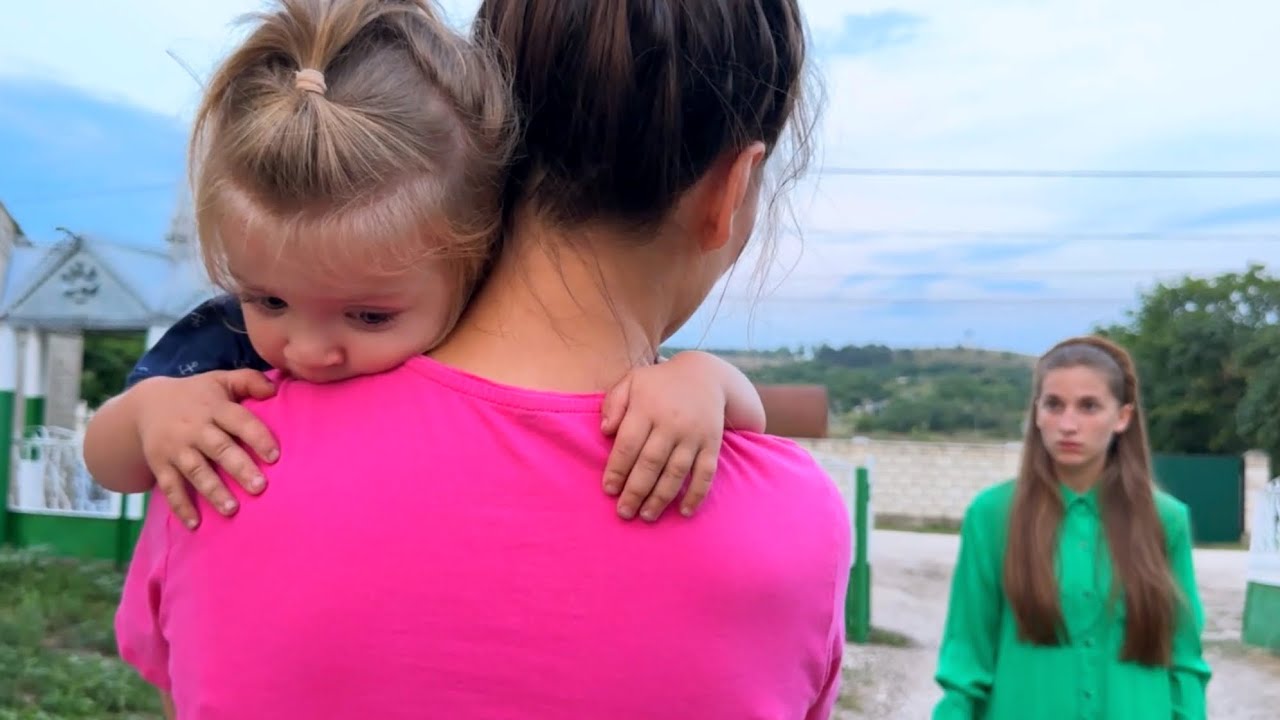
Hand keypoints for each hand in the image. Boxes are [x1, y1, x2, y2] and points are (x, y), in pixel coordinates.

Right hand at [134, 370, 278, 528]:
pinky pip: (170, 487)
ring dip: (213, 491)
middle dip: (239, 468)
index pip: (239, 421)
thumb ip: (249, 381)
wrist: (146, 404)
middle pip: (219, 448)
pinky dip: (181, 506)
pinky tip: (195, 524)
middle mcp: (194, 428)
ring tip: (232, 509)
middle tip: (260, 487)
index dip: (257, 436)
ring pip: (195, 471)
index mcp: (214, 407)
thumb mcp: (221, 380)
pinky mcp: (160, 465)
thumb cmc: (198, 395)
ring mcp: (175, 448)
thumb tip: (275, 388)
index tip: (275, 456)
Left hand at [599, 356, 724, 521]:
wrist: (706, 375)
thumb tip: (605, 431)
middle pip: (650, 463)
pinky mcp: (712, 444)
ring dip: (661, 497)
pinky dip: (696, 494)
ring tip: (647, 516)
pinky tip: (685, 511)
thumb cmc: (660, 383)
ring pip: (676, 472)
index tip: (609, 490)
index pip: (628, 444)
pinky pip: (705, 473)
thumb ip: (614, 403)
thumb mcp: (633, 381)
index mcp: (646, 407)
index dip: (617, 469)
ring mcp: (693, 435)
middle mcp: (670, 423)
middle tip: (624, 513)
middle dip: (636, 491)